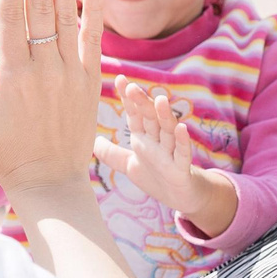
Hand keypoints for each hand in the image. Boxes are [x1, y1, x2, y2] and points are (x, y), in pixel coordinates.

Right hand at [0, 0, 107, 203]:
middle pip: (41, 4)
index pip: (13, 15)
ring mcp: (71, 72)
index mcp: (12, 75)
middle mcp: (44, 68)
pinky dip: (95, 7)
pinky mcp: (90, 80)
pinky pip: (93, 37)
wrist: (52, 186)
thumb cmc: (5, 157)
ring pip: (67, 14)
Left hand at [95, 81, 236, 235]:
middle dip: (142, 102)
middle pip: (150, 118)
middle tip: (133, 87)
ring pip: (168, 130)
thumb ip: (111, 154)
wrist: (178, 197)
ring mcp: (170, 153)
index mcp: (143, 138)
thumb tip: (93, 140)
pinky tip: (181, 128)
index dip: (128, 99)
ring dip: (164, 115)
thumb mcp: (128, 165)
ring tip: (160, 100)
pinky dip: (182, 140)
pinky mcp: (181, 168)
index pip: (135, 114)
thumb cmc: (155, 177)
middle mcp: (156, 141)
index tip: (120, 80)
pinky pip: (182, 152)